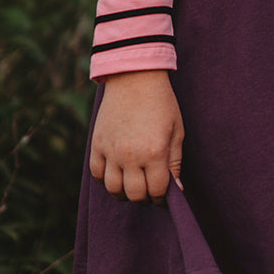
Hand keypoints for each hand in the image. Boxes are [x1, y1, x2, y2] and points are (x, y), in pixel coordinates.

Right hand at [89, 69, 184, 203]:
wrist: (135, 76)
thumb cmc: (161, 102)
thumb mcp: (177, 131)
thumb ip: (175, 162)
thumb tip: (176, 190)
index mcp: (154, 152)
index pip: (156, 191)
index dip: (162, 197)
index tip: (163, 194)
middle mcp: (131, 155)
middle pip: (134, 194)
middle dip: (144, 197)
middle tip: (148, 190)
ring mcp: (111, 150)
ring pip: (113, 189)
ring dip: (124, 193)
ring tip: (131, 185)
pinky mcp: (97, 143)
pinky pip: (97, 173)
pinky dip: (105, 178)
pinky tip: (116, 172)